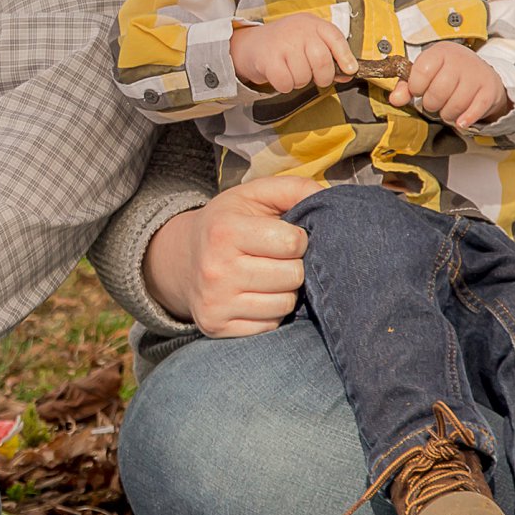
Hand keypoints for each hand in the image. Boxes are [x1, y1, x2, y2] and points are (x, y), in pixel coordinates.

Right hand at [140, 172, 323, 335]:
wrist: (181, 257)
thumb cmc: (229, 222)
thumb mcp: (255, 194)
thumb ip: (296, 189)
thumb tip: (333, 200)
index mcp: (225, 230)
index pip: (293, 243)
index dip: (298, 239)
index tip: (285, 236)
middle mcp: (216, 268)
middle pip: (292, 276)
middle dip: (294, 266)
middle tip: (277, 259)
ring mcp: (214, 301)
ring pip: (284, 305)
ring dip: (285, 291)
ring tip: (268, 277)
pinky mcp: (216, 326)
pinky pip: (269, 326)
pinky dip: (270, 312)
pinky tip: (256, 296)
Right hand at [230, 14, 355, 94]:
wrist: (252, 44)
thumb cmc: (287, 45)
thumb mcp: (310, 42)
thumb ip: (330, 55)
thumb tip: (348, 73)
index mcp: (312, 24)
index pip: (335, 38)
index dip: (346, 56)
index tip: (350, 70)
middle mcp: (298, 30)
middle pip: (322, 60)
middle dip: (322, 76)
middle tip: (315, 77)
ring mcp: (282, 43)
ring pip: (303, 75)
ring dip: (299, 81)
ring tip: (291, 71)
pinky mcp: (268, 58)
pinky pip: (286, 82)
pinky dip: (285, 85)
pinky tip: (280, 75)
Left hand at [389, 41, 507, 129]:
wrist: (481, 74)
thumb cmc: (447, 74)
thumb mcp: (426, 73)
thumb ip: (407, 86)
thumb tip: (395, 100)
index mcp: (440, 52)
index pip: (421, 72)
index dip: (416, 87)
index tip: (419, 90)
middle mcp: (460, 60)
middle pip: (438, 92)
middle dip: (432, 104)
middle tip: (434, 103)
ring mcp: (477, 75)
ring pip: (455, 105)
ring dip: (447, 114)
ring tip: (447, 109)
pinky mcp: (490, 90)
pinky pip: (473, 112)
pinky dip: (464, 120)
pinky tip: (461, 120)